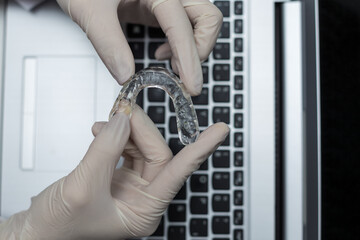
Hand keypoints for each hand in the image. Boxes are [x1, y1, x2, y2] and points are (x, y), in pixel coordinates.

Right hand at [0, 104, 228, 238]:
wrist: (35, 229)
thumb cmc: (58, 225)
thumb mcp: (82, 188)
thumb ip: (105, 151)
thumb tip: (123, 122)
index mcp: (145, 212)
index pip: (180, 173)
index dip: (201, 149)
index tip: (220, 131)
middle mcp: (143, 198)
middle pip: (157, 153)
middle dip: (141, 130)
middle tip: (123, 112)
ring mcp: (131, 185)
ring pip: (141, 147)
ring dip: (126, 130)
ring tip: (107, 121)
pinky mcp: (117, 175)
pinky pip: (125, 147)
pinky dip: (115, 135)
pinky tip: (102, 130)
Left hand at [56, 0, 222, 94]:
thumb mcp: (89, 10)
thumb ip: (108, 43)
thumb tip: (126, 75)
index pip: (182, 25)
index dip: (189, 58)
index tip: (191, 85)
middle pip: (208, 18)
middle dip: (200, 50)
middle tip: (183, 76)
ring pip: (202, 21)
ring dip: (194, 48)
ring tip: (170, 65)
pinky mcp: (162, 7)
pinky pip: (186, 26)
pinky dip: (183, 45)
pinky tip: (162, 54)